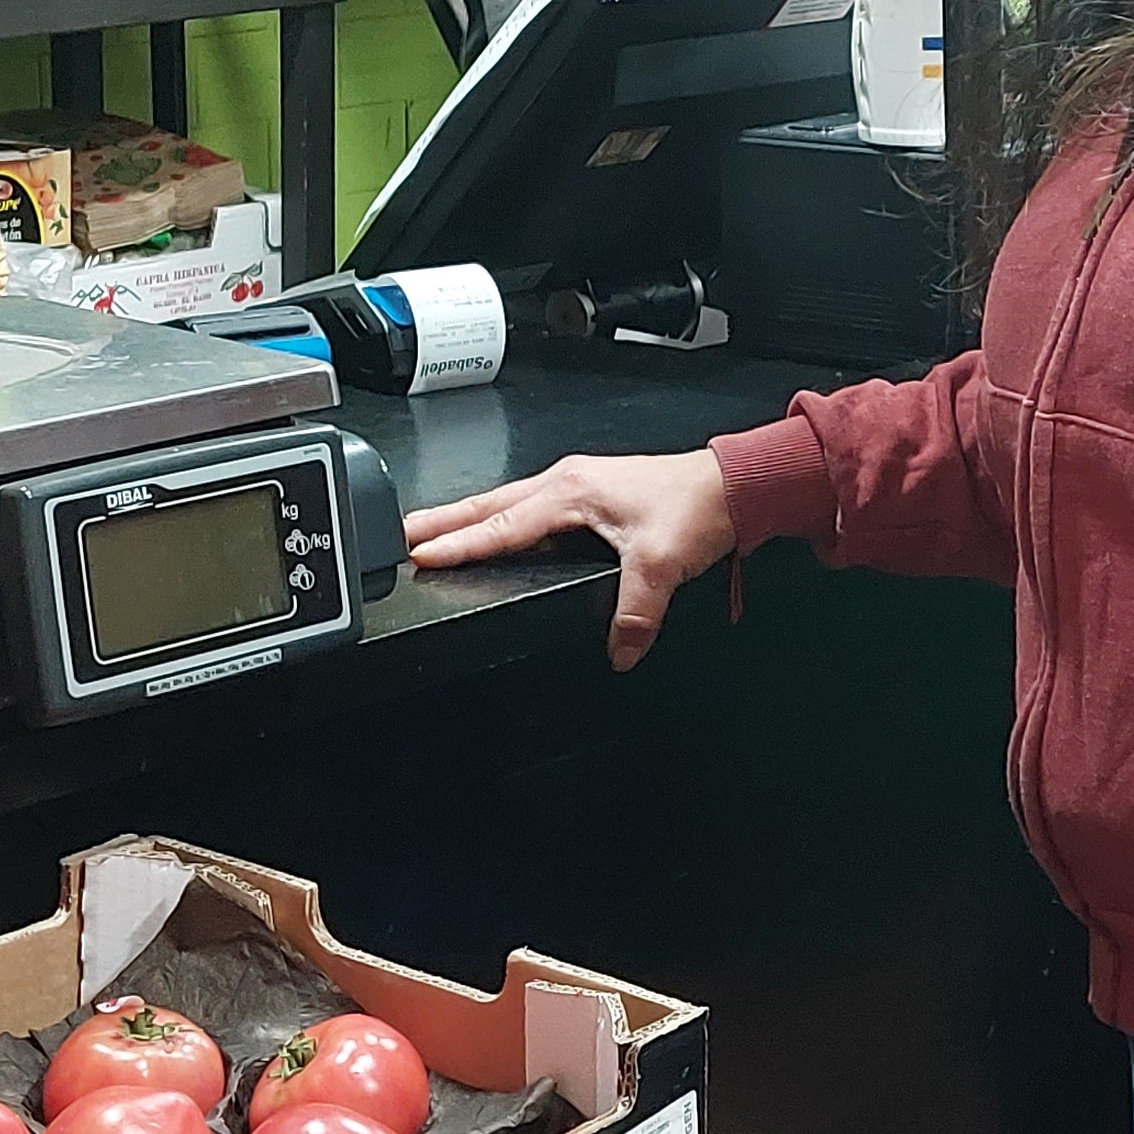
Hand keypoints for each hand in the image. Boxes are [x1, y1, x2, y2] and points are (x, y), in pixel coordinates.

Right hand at [403, 450, 733, 667]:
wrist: (733, 485)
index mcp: (571, 491)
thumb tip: (620, 650)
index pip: (502, 525)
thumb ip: (636, 611)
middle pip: (490, 505)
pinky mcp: (590, 493)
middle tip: (401, 535)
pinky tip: (497, 533)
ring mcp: (577, 485)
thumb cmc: (697, 506)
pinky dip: (500, 518)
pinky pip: (529, 506)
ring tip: (433, 533)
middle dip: (443, 521)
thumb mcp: (662, 563)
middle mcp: (568, 483)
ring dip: (469, 517)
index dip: (460, 543)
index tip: (422, 554)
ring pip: (507, 502)